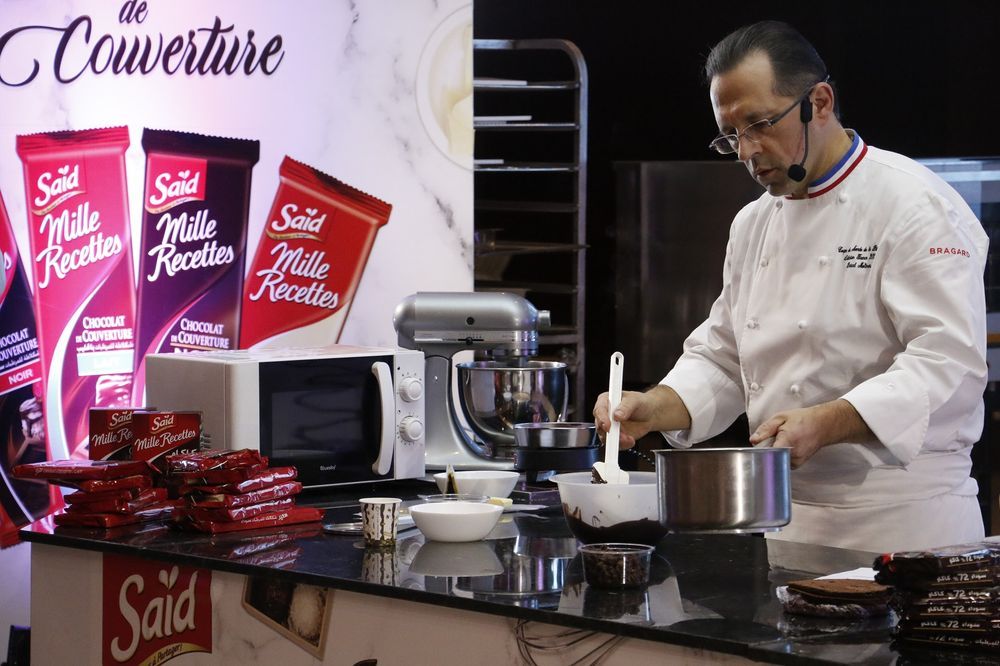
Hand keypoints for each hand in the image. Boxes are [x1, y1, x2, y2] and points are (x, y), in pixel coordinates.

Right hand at [592, 385, 690, 450]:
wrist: (653, 413)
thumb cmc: (643, 403)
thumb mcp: (637, 401)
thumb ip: (626, 406)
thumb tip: (617, 415)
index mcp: (606, 400)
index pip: (599, 409)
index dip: (602, 417)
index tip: (610, 425)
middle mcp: (606, 413)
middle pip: (600, 425)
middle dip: (610, 433)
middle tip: (620, 437)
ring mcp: (610, 426)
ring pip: (606, 437)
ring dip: (617, 441)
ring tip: (630, 439)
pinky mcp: (617, 437)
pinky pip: (615, 444)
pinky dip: (623, 445)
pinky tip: (631, 441)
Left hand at [749, 399, 872, 467]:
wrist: (823, 425)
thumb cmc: (804, 419)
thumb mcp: (781, 417)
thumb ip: (766, 428)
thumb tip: (753, 440)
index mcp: (788, 441)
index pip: (769, 454)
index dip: (759, 452)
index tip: (756, 448)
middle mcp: (793, 454)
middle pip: (769, 457)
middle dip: (765, 449)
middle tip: (770, 439)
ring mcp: (796, 462)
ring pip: (775, 460)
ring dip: (773, 452)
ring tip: (780, 441)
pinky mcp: (797, 465)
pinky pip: (781, 462)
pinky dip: (779, 455)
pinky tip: (785, 446)